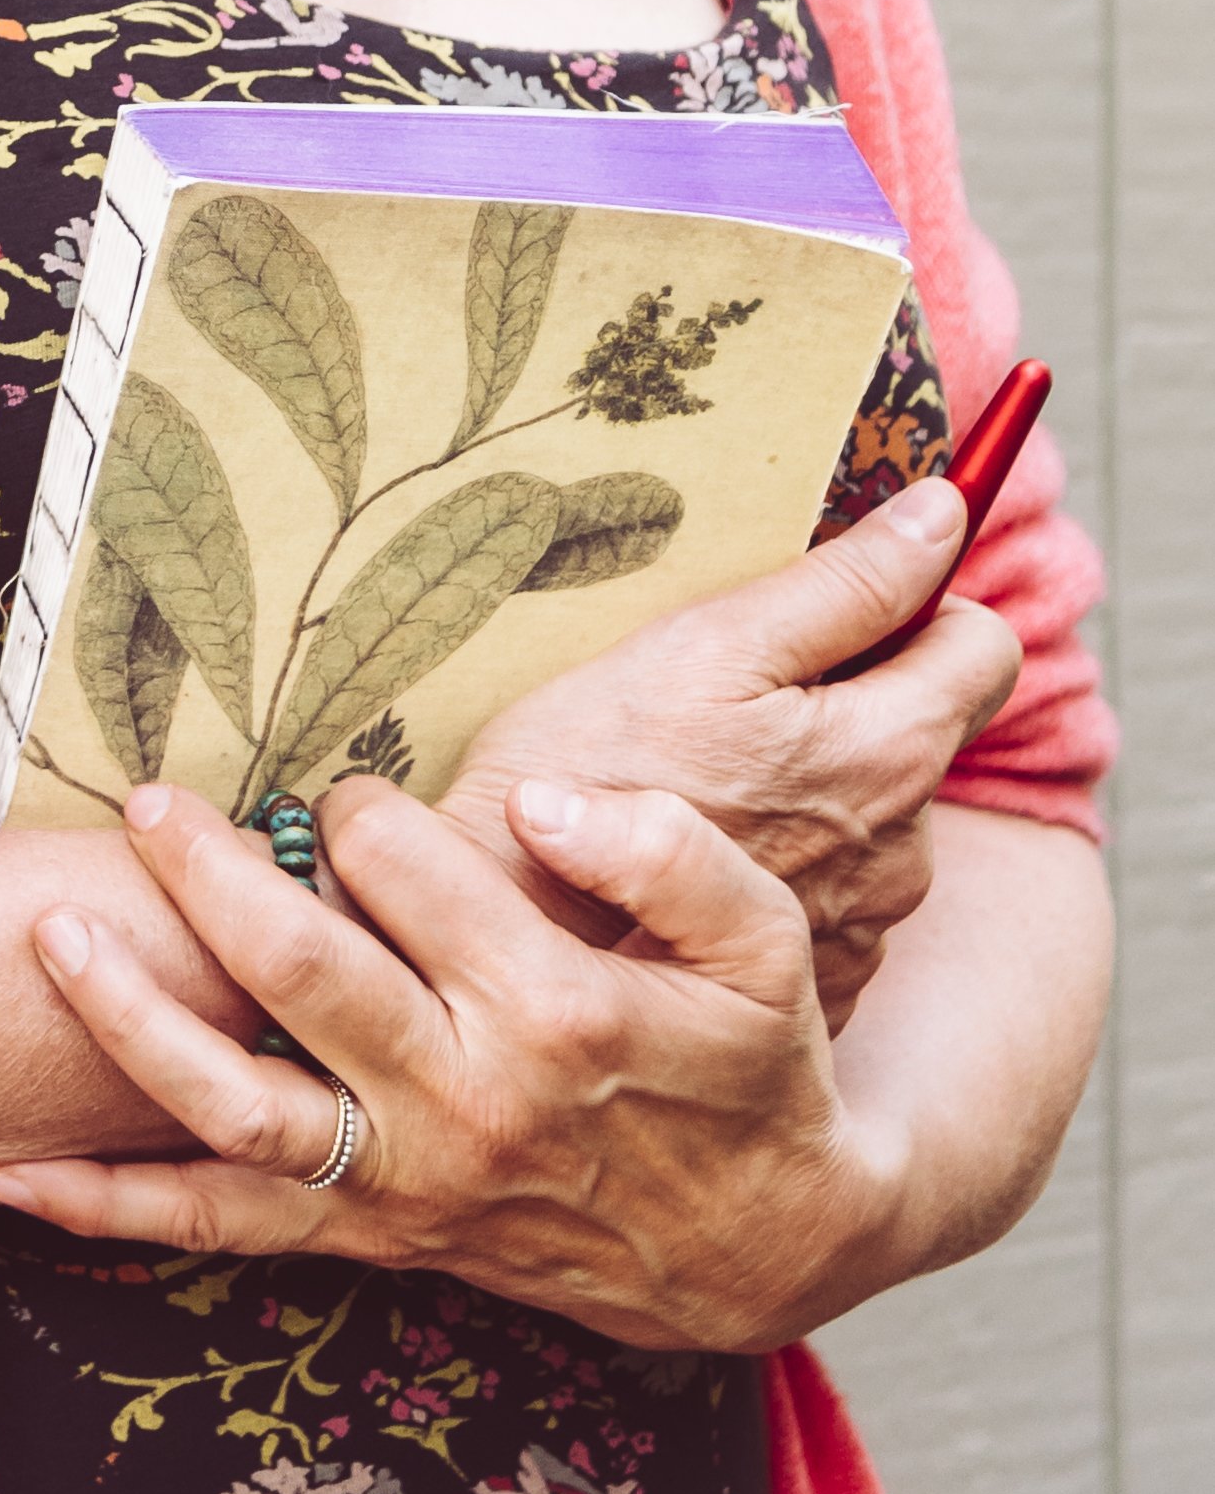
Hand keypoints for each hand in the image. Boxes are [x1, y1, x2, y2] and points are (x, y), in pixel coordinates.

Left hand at [0, 771, 898, 1353]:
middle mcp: (465, 1106)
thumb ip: (668, 851)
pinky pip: (224, 1233)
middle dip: (207, 874)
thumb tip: (537, 796)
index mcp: (555, 1012)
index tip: (348, 790)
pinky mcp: (375, 1243)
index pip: (406, 871)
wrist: (765, 1246)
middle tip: (148, 800)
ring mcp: (408, 1188)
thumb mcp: (761, 946)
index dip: (359, 808)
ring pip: (235, 1109)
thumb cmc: (750, 1065)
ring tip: (48, 934)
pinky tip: (11, 1170)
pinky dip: (111, 1209)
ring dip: (128, 1022)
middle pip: (296, 974)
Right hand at [435, 474, 1017, 1024]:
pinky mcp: (819, 980)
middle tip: (736, 688)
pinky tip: (701, 850)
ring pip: (876, 809)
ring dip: (816, 778)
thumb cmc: (589, 774)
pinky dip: (785, 858)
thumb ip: (844, 585)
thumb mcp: (708, 646)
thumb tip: (942, 513)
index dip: (921, 603)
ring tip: (699, 774)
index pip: (984, 646)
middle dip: (856, 693)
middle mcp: (906, 851)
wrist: (509, 934)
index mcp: (892, 754)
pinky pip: (833, 888)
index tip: (841, 602)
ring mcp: (867, 925)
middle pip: (925, 727)